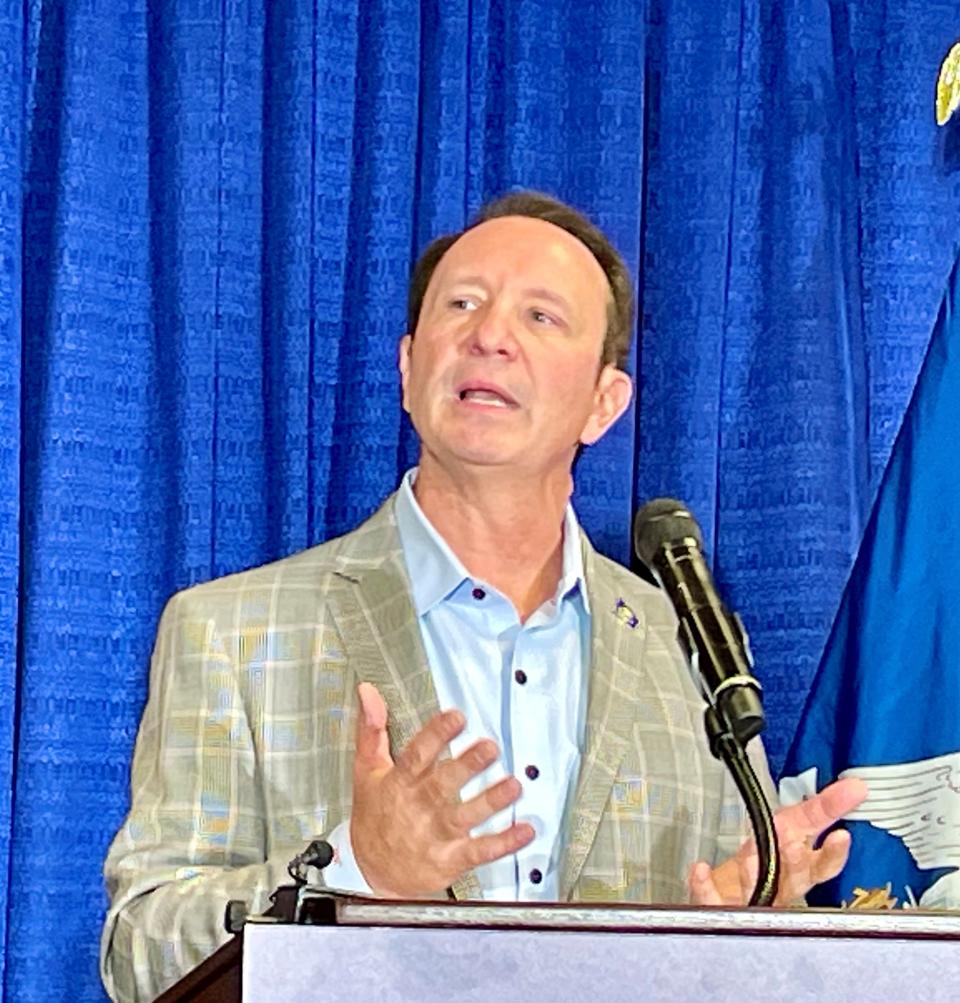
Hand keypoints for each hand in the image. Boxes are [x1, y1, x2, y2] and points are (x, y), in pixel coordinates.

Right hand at [349, 682, 533, 897]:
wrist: (369, 872)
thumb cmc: (373, 816)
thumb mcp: (366, 771)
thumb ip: (371, 730)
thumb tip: (369, 691)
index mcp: (398, 783)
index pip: (416, 756)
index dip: (436, 735)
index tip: (456, 717)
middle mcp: (417, 807)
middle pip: (443, 784)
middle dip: (467, 765)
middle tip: (490, 747)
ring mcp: (434, 835)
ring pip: (464, 816)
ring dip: (490, 801)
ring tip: (513, 785)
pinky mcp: (449, 859)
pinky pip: (479, 851)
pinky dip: (503, 843)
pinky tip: (524, 830)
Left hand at [688, 777, 867, 905]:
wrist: (732, 903)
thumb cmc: (765, 866)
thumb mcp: (794, 832)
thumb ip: (821, 811)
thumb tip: (855, 786)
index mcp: (800, 870)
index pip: (823, 861)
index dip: (833, 851)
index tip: (841, 836)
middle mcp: (780, 888)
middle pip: (791, 879)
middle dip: (794, 864)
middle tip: (793, 848)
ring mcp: (752, 900)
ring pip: (756, 889)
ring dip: (754, 871)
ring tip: (750, 857)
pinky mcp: (721, 908)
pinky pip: (711, 899)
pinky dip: (704, 886)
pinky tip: (699, 870)